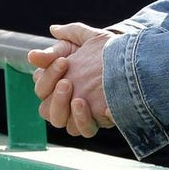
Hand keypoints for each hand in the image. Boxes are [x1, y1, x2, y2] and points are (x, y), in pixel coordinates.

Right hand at [31, 22, 116, 136]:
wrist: (129, 61)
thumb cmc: (102, 50)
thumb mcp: (86, 40)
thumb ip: (66, 38)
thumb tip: (39, 47)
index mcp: (55, 84)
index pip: (40, 87)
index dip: (48, 76)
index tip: (64, 61)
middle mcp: (63, 103)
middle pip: (46, 111)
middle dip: (55, 97)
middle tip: (67, 83)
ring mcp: (78, 115)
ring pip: (63, 124)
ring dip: (68, 113)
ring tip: (79, 100)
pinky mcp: (96, 122)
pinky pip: (87, 130)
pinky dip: (91, 121)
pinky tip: (104, 108)